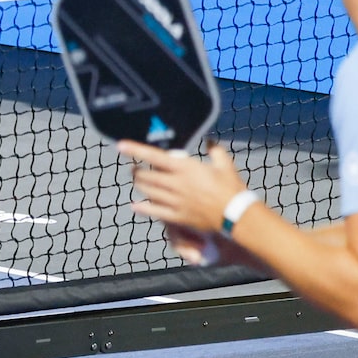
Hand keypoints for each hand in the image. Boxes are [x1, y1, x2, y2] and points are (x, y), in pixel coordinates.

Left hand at [119, 140, 248, 235]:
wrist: (236, 214)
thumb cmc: (231, 187)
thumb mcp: (224, 163)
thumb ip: (214, 150)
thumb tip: (209, 141)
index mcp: (185, 169)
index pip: (154, 157)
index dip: (136, 150)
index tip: (121, 146)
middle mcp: (176, 184)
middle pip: (146, 176)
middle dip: (136, 170)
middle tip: (133, 167)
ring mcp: (175, 201)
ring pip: (148, 192)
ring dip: (139, 186)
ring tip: (136, 181)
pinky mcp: (178, 217)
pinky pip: (155, 213)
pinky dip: (143, 209)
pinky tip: (135, 206)